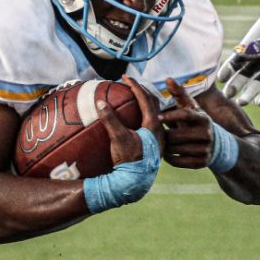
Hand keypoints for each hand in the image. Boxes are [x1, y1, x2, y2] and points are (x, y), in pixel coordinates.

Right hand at [84, 76, 162, 213]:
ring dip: (145, 102)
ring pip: (155, 112)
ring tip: (134, 96)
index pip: (145, 98)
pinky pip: (151, 122)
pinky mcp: (154, 144)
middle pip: (153, 102)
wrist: (135, 182)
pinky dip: (144, 114)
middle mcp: (159, 129)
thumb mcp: (118, 138)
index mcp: (153, 124)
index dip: (135, 85)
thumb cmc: (128, 160)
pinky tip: (135, 117)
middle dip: (141, 90)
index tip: (125, 77)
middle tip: (130, 83)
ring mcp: (158, 137)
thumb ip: (110, 119)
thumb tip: (100, 102)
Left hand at [158, 78, 214, 168]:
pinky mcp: (202, 163)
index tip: (157, 117)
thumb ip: (179, 94)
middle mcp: (206, 134)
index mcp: (202, 118)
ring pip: (176, 150)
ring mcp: (205, 149)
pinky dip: (170, 158)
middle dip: (165, 136)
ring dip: (165, 147)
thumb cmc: (195, 121)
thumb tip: (168, 79)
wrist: (216, 144)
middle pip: (176, 136)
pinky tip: (167, 154)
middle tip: (157, 135)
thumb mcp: (190, 107)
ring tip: (161, 144)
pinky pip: (179, 162)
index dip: (171, 116)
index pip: (186, 115)